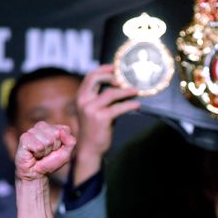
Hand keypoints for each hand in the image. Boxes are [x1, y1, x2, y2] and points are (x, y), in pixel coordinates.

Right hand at [15, 122, 75, 181]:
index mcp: (51, 127)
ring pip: (48, 140)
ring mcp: (31, 131)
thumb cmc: (50, 162)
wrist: (36, 173)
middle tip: (47, 152)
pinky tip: (34, 154)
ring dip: (46, 151)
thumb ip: (70, 141)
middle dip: (54, 147)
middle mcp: (41, 126)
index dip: (62, 143)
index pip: (65, 130)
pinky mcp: (24, 138)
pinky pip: (39, 146)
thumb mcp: (66, 153)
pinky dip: (38, 153)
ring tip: (40, 154)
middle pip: (57, 134)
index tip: (55, 149)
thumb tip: (62, 131)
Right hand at [74, 64, 139, 183]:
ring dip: (126, 91)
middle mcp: (83, 101)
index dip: (103, 70)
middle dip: (111, 76)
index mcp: (81, 97)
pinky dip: (130, 105)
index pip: (90, 76)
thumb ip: (103, 99)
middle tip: (124, 79)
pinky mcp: (101, 118)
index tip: (116, 68)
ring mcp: (91, 109)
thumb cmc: (95, 130)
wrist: (89, 149)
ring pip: (111, 93)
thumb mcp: (96, 111)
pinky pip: (119, 107)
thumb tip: (121, 88)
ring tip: (136, 91)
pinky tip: (137, 105)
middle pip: (95, 78)